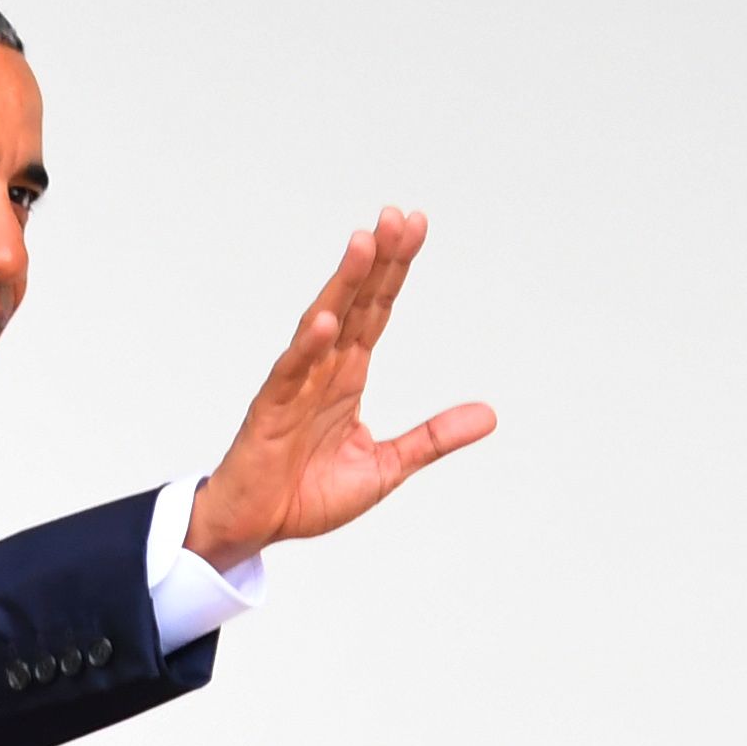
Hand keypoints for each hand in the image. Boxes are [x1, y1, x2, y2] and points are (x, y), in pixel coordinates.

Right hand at [185, 208, 495, 572]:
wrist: (257, 528)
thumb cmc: (308, 494)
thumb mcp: (386, 466)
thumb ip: (432, 438)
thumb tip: (489, 415)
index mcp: (348, 376)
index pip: (376, 310)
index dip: (394, 270)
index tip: (413, 226)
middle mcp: (323, 370)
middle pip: (353, 303)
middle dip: (376, 261)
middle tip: (397, 217)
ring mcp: (294, 386)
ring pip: (322, 325)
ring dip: (342, 284)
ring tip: (363, 245)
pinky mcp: (269, 412)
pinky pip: (290, 373)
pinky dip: (307, 348)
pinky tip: (326, 321)